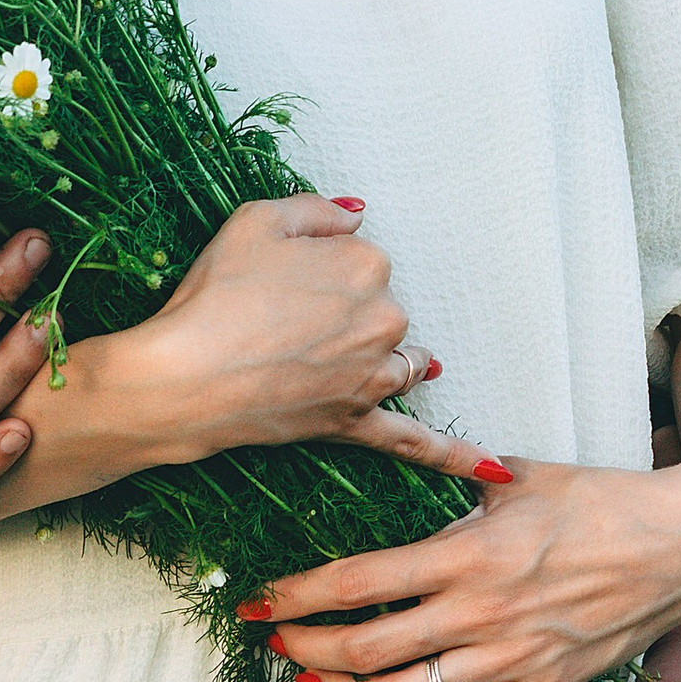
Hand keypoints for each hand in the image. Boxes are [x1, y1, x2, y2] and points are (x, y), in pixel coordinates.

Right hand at [126, 196, 497, 483]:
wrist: (185, 374)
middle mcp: (384, 320)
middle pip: (381, 306)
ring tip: (337, 354)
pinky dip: (456, 456)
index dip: (316, 263)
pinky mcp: (356, 422)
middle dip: (341, 307)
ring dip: (383, 355)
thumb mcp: (257, 219)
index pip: (362, 254)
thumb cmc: (216, 292)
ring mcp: (374, 377)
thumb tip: (356, 216)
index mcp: (367, 264)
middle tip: (278, 314)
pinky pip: (415, 442)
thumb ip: (316, 210)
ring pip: (400, 358)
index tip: (278, 274)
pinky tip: (495, 471)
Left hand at [255, 455, 680, 681]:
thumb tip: (412, 474)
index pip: (360, 581)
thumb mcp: (518, 477)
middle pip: (370, 648)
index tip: (259, 599)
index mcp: (468, 551)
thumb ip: (458, 490)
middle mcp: (481, 611)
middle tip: (272, 642)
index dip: (299, 596)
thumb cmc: (599, 497)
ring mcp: (513, 659)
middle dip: (308, 648)